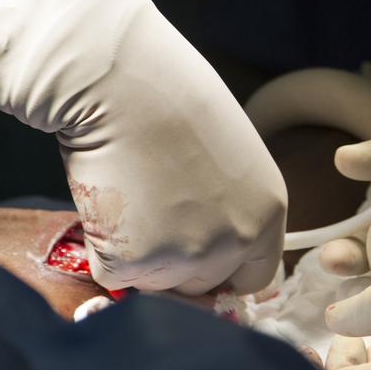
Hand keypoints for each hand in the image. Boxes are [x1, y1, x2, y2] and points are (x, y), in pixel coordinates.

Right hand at [0, 0, 285, 294]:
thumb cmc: (171, 102)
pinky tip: (109, 199)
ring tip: (132, 194)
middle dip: (177, 263)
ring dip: (140, 254)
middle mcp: (236, 242)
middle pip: (204, 286)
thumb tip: (210, 251)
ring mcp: (187, 257)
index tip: (198, 258)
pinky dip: (103, 247)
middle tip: (151, 212)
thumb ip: (231, 209)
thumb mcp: (231, 160)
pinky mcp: (134, 263)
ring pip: (158, 283)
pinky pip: (114, 273)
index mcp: (267, 215)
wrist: (121, 83)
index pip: (254, 277)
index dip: (223, 271)